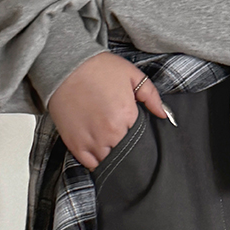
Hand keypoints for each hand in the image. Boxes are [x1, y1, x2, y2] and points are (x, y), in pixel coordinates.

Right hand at [46, 52, 169, 170]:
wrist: (65, 65)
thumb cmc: (98, 68)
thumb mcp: (132, 74)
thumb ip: (151, 95)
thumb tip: (165, 115)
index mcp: (126, 116)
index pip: (141, 139)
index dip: (140, 137)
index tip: (136, 132)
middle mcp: (109, 133)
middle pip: (126, 153)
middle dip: (128, 149)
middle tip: (125, 140)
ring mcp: (91, 141)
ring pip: (109, 162)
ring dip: (113, 157)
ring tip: (112, 147)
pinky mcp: (75, 144)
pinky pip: (90, 164)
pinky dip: (97, 162)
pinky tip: (99, 153)